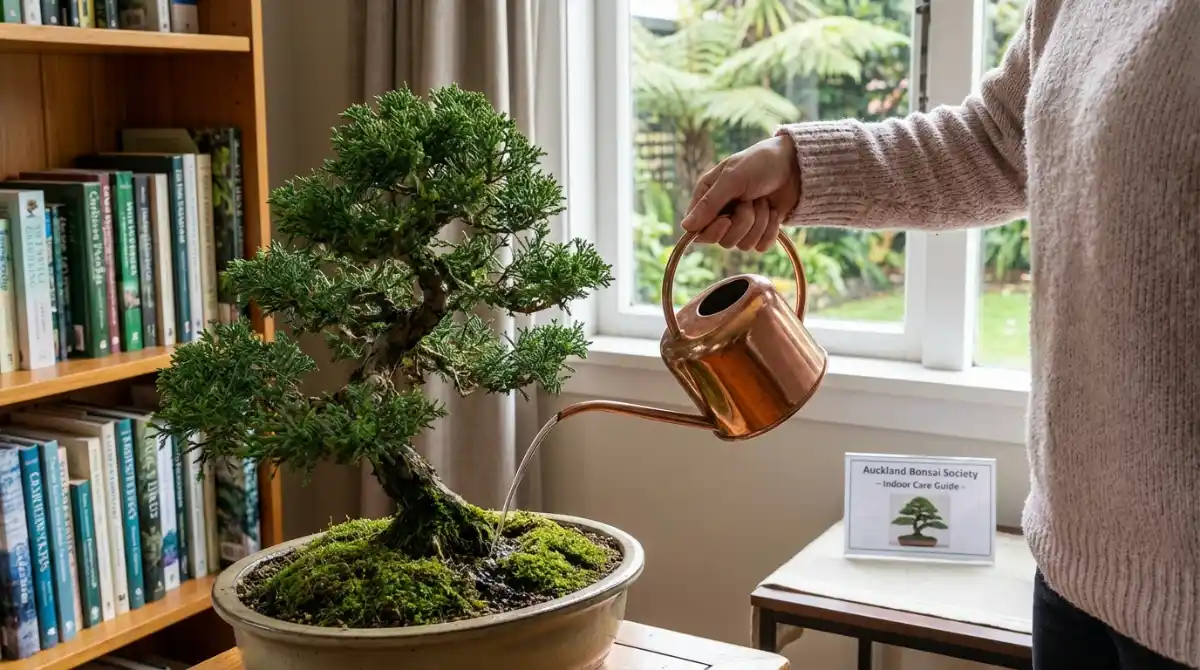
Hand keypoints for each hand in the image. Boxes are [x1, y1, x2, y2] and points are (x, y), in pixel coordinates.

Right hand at [680, 134, 801, 250]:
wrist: (795, 166)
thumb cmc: (760, 163)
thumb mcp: (732, 178)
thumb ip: (709, 204)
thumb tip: (686, 228)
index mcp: (707, 198)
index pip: (699, 231)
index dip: (713, 231)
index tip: (726, 220)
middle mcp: (721, 214)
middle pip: (723, 241)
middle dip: (742, 222)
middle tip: (751, 201)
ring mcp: (741, 224)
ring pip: (743, 245)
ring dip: (759, 222)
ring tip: (764, 201)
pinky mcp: (760, 232)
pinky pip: (760, 247)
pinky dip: (770, 230)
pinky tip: (774, 212)